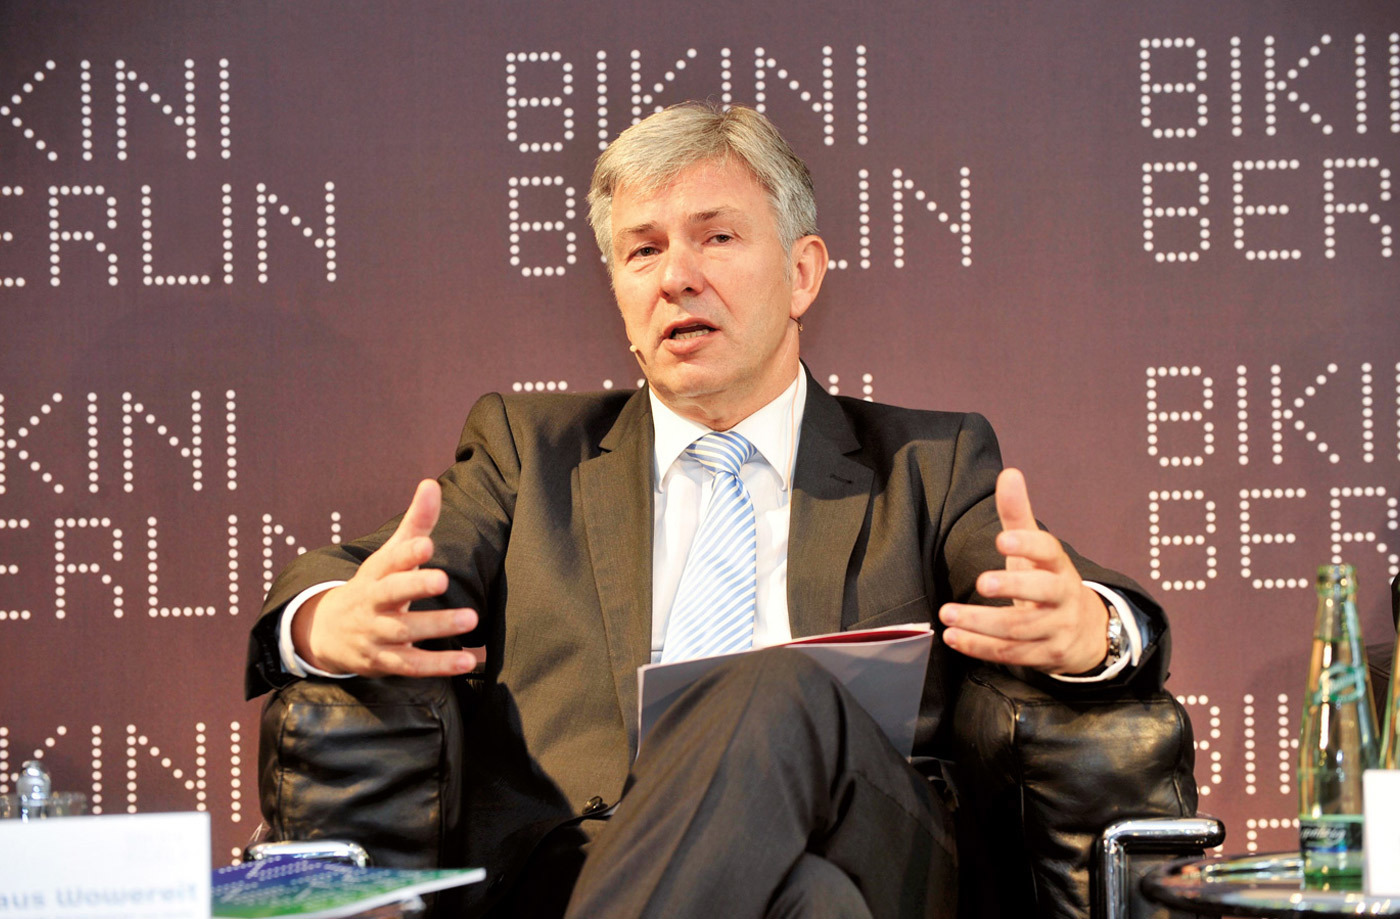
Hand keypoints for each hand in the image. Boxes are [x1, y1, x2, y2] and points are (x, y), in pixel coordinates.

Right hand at [291, 479, 479, 676]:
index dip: (406, 552)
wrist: (327, 633)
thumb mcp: (389, 556)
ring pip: (404, 632)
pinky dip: (439, 666)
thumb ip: (415, 523)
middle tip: (443, 578)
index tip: (426, 543)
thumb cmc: (373, 587)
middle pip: (391, 594)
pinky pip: (412, 666)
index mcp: (376, 573)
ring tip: (470, 619)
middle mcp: (373, 603)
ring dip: (437, 626)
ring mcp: (376, 634)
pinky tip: (468, 661)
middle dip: (415, 586)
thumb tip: (431, 483)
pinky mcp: (385, 662)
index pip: (389, 560)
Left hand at [938, 468, 1108, 674]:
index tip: (1003, 540)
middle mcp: (1062, 597)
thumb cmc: (1048, 581)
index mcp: (1058, 566)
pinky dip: (980, 647)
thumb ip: (1018, 514)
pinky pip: (1011, 653)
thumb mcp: (1035, 549)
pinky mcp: (1045, 656)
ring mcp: (1056, 628)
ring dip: (981, 624)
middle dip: (1012, 587)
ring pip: (1021, 629)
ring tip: (948, 614)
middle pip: (1042, 593)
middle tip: (980, 582)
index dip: (1028, 545)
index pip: (1049, 551)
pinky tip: (954, 637)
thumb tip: (1009, 473)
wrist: (1084, 631)